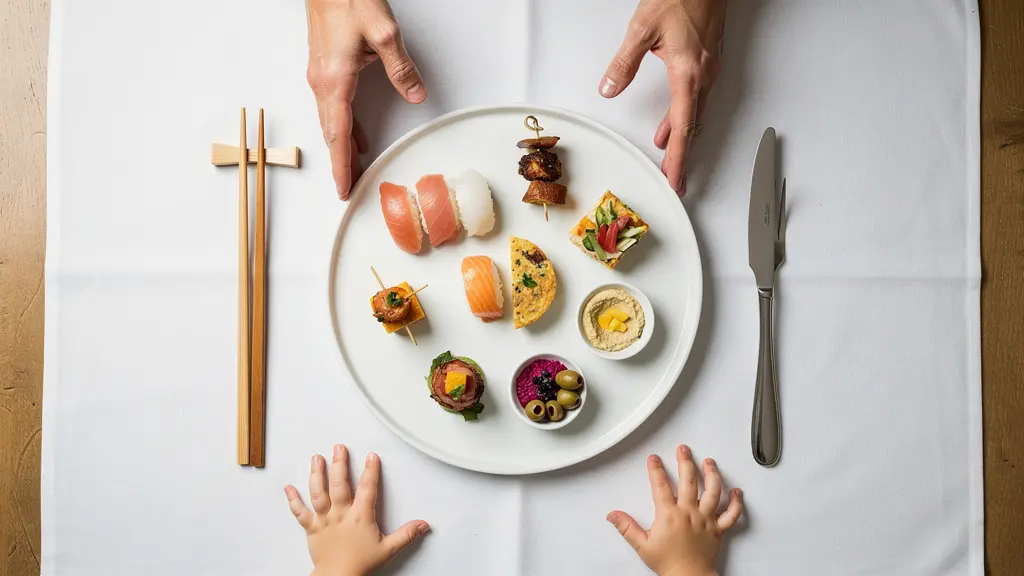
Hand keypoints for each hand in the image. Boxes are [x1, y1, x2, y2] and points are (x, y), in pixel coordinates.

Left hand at [285, 445, 429, 575]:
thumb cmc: (360, 564)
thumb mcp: (388, 549)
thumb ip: (406, 534)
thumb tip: (422, 525)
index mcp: (360, 516)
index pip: (367, 488)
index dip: (370, 471)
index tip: (371, 456)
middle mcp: (340, 514)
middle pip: (339, 484)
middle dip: (339, 463)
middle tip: (339, 447)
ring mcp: (324, 520)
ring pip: (318, 492)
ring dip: (317, 474)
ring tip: (317, 458)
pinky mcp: (311, 528)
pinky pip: (299, 512)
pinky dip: (293, 499)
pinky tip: (288, 487)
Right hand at [305, 0, 426, 198]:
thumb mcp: (383, 33)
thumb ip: (401, 68)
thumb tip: (415, 95)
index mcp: (335, 80)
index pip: (339, 134)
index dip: (342, 165)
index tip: (344, 188)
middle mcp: (322, 81)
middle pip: (331, 133)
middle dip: (340, 163)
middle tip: (349, 188)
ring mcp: (320, 74)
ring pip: (331, 120)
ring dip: (342, 145)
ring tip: (354, 168)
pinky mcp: (324, 67)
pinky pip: (333, 105)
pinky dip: (344, 124)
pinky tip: (355, 133)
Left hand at [599, 0, 726, 195]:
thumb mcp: (642, 27)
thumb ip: (625, 62)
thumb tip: (610, 88)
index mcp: (689, 72)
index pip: (683, 127)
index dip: (679, 158)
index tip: (675, 180)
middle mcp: (704, 75)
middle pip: (693, 126)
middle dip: (681, 155)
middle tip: (673, 178)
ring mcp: (710, 69)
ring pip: (695, 112)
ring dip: (682, 135)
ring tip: (669, 154)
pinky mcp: (709, 61)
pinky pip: (697, 97)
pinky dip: (685, 115)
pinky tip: (673, 121)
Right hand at [607, 445, 742, 575]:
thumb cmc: (669, 564)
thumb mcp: (642, 545)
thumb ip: (627, 527)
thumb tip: (613, 515)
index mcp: (670, 515)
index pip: (661, 486)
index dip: (656, 470)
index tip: (654, 459)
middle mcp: (689, 513)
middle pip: (689, 480)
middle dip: (685, 461)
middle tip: (683, 449)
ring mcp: (706, 519)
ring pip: (713, 491)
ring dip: (712, 474)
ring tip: (709, 462)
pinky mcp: (718, 529)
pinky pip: (731, 514)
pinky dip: (736, 502)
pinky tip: (737, 492)